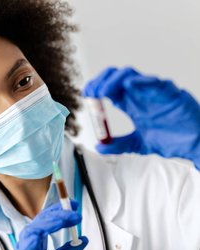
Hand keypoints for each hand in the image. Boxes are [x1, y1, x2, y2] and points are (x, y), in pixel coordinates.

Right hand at [12, 200, 87, 249]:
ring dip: (48, 223)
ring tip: (61, 221)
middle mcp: (30, 239)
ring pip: (33, 229)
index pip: (48, 218)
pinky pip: (24, 246)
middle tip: (73, 211)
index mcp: (38, 238)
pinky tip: (38, 237)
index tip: (74, 205)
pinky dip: (30, 240)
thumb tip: (83, 240)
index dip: (60, 209)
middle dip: (58, 212)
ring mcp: (25, 246)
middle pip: (42, 219)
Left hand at [83, 67, 199, 169]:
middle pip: (116, 78)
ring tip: (103, 91)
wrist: (192, 145)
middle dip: (101, 81)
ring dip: (114, 80)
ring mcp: (153, 92)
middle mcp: (140, 95)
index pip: (110, 89)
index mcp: (131, 103)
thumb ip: (118, 145)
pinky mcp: (170, 93)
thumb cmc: (169, 140)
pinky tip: (129, 85)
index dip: (97, 88)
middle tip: (92, 92)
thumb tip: (99, 147)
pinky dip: (141, 81)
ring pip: (131, 75)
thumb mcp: (137, 144)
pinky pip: (155, 82)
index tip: (86, 93)